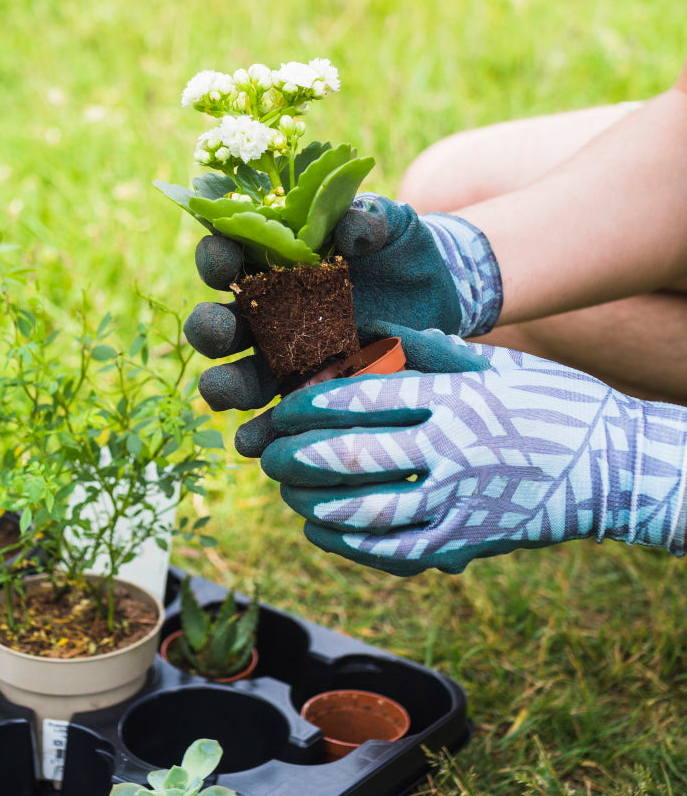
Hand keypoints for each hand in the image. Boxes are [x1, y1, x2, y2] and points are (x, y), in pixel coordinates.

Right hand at [185, 195, 501, 454]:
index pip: (230, 256)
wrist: (437, 296)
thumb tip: (350, 229)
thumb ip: (369, 217)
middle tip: (218, 331)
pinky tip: (256, 446)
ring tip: (219, 393)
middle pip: (220, 322)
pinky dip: (262, 434)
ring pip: (237, 376)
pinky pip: (276, 420)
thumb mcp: (390, 223)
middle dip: (210, 327)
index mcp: (273, 261)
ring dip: (222, 386)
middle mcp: (266, 312)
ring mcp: (284, 359)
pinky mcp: (308, 395)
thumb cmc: (399, 248)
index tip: (226, 261)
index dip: (218, 258)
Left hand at [261, 338, 686, 574]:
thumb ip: (430, 349)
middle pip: (354, 456)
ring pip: (368, 511)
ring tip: (285, 491)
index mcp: (455, 399)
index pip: (364, 399)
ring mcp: (461, 503)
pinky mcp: (469, 544)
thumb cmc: (550, 402)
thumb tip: (370, 329)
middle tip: (267, 454)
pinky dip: (350, 544)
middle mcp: (453, 452)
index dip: (310, 404)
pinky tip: (320, 529)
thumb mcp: (496, 364)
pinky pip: (397, 552)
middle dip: (297, 456)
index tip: (280, 405)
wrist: (613, 466)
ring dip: (314, 503)